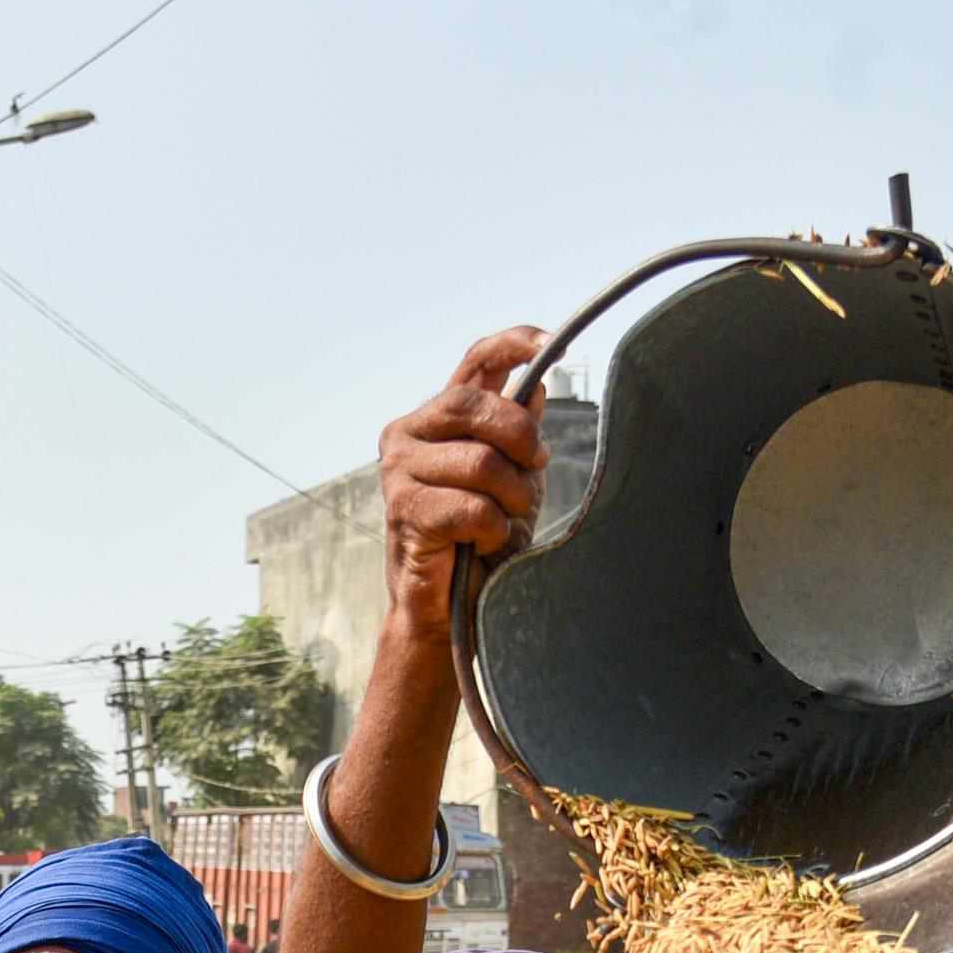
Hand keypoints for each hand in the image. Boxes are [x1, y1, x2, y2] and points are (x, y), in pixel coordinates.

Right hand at [377, 327, 547, 631]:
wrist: (448, 609)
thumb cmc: (480, 541)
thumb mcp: (511, 478)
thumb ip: (517, 432)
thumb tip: (537, 384)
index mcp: (439, 418)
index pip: (476, 360)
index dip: (515, 344)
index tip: (553, 345)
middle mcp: (409, 433)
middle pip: (478, 404)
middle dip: (520, 440)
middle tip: (532, 471)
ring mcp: (399, 470)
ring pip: (482, 461)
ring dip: (509, 499)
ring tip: (500, 523)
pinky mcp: (404, 509)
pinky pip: (472, 506)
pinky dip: (491, 529)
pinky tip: (480, 543)